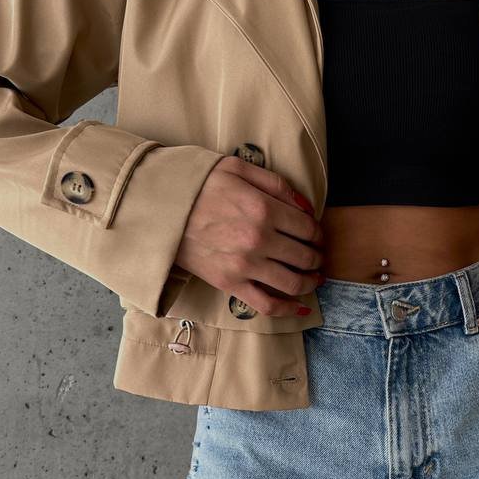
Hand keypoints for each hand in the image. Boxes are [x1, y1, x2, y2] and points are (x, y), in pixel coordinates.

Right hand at [175, 155, 324, 315]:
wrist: (160, 209)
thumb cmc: (198, 184)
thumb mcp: (237, 168)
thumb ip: (276, 184)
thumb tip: (306, 206)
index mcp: (264, 209)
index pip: (308, 228)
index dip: (318, 234)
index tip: (317, 236)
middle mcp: (259, 239)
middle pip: (304, 256)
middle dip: (317, 258)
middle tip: (318, 258)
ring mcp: (245, 265)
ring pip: (292, 283)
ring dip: (309, 283)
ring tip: (313, 279)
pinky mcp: (229, 284)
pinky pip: (266, 304)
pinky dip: (287, 309)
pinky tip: (300, 308)